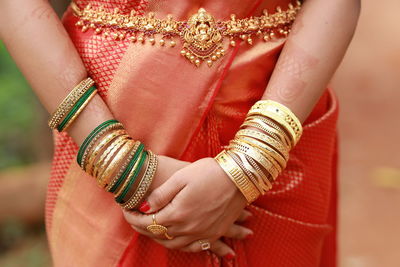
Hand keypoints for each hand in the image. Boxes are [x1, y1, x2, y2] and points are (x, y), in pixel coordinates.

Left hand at [122, 157, 250, 257]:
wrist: (240, 177)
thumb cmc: (210, 172)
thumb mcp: (182, 177)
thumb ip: (161, 195)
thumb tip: (145, 207)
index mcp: (178, 213)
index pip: (148, 222)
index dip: (133, 217)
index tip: (125, 209)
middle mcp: (189, 228)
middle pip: (159, 235)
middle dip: (142, 228)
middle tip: (134, 219)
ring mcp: (203, 233)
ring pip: (174, 244)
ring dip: (159, 238)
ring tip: (151, 229)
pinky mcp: (214, 232)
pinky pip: (194, 247)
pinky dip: (181, 246)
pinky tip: (178, 241)